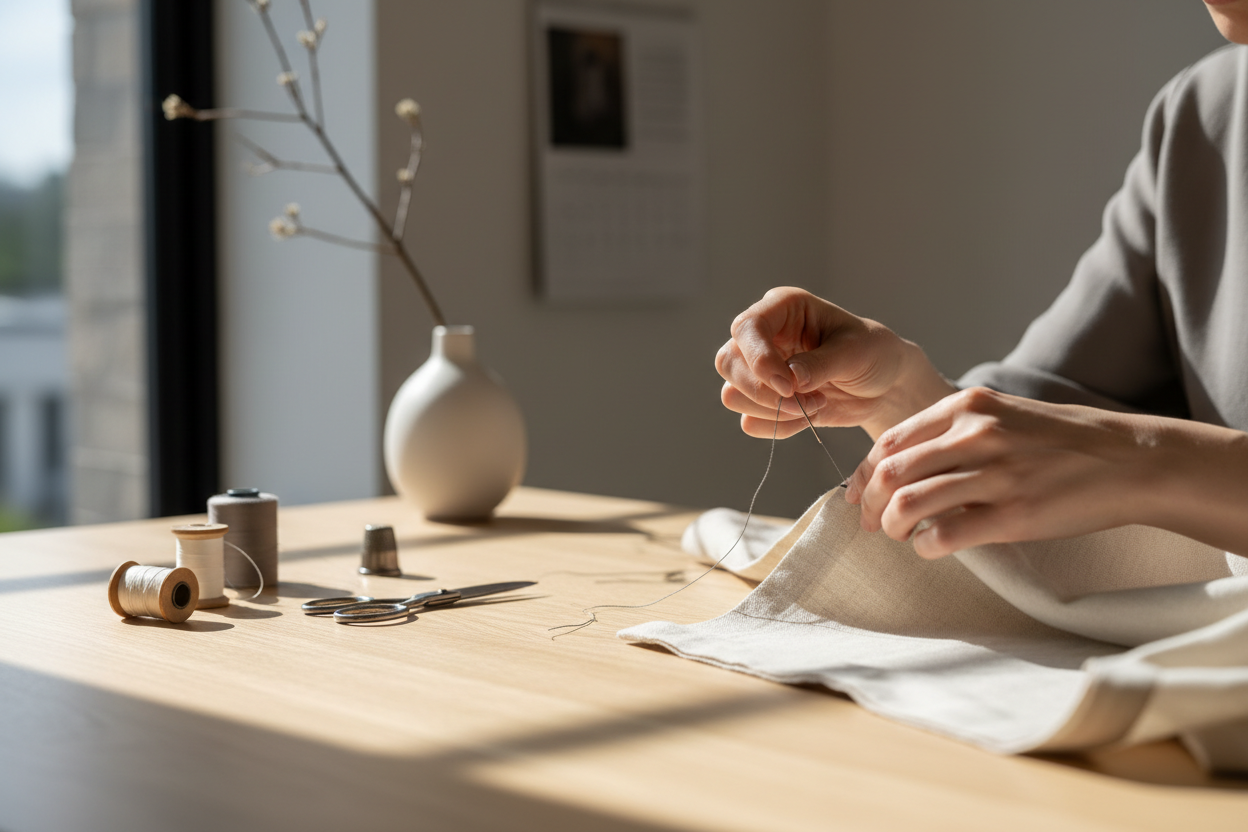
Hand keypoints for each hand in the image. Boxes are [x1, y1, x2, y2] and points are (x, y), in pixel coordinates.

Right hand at [716, 287, 954, 439]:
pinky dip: (778, 426)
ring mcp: (759, 370)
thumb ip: (821, 364)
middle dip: (762, 391)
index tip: (789, 386)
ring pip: (732, 394)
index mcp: (782, 308)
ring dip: (774, 411)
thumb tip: (789, 380)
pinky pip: (750, 422)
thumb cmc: (873, 353)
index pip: (747, 327)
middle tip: (803, 401)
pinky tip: (808, 417)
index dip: (759, 359)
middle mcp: (763, 336)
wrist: (884, 385)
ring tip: (815, 405)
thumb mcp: (856, 352)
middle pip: (728, 363)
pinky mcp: (764, 400)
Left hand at [845, 387, 1170, 557]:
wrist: (1129, 459)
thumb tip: (899, 463)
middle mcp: (975, 434)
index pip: (890, 441)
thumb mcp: (1003, 414)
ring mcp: (995, 474)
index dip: (863, 473)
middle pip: (890, 473)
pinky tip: (930, 547)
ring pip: (908, 503)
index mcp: (967, 406)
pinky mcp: (1013, 514)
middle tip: (871, 523)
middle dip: (870, 503)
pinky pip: (944, 535)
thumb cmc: (1062, 441)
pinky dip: (925, 546)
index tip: (856, 495)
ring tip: (900, 535)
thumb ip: (954, 431)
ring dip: (892, 527)